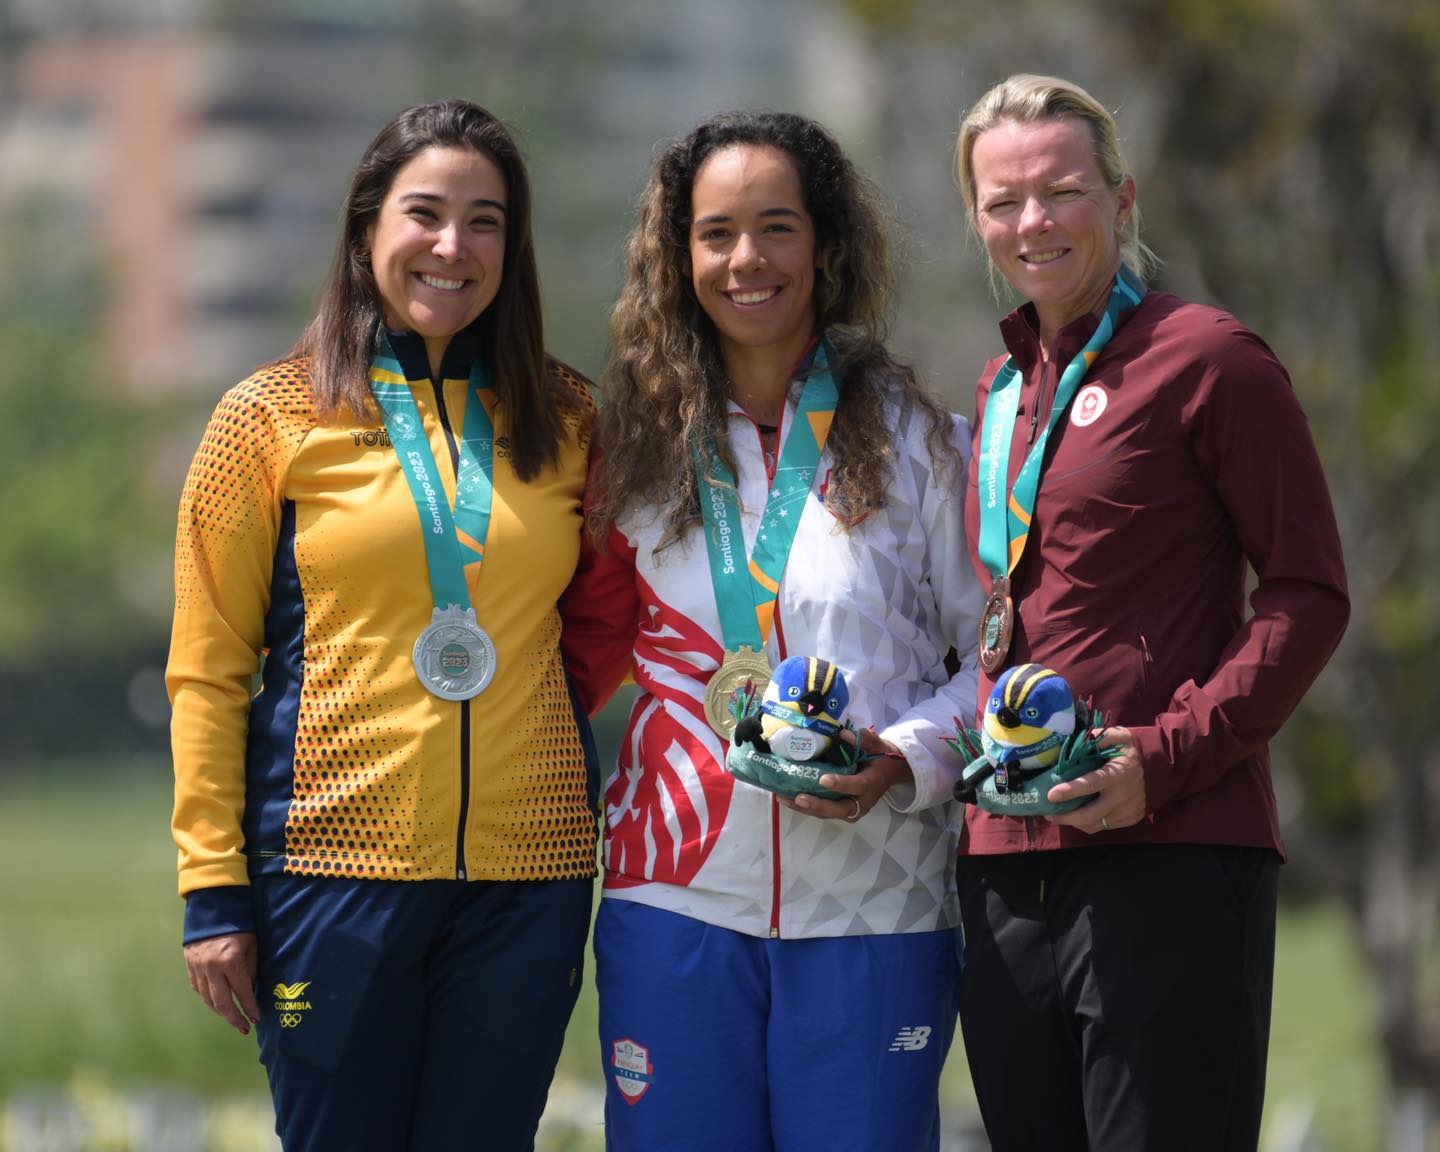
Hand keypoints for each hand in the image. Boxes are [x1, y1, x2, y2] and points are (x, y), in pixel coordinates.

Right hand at [184, 932, 260, 1035]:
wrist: (212, 907)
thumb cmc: (240, 924)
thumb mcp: (252, 944)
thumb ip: (252, 969)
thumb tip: (251, 991)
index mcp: (230, 960)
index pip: (241, 991)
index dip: (249, 1007)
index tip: (256, 1019)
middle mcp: (211, 967)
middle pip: (221, 1002)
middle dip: (233, 1017)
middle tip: (244, 1028)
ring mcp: (197, 967)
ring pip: (207, 998)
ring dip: (220, 1012)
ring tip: (233, 1019)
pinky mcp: (189, 966)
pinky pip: (198, 989)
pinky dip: (208, 999)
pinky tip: (217, 1004)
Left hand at [783, 728, 911, 823]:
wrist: (890, 772)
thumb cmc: (882, 757)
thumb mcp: (879, 744)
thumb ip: (865, 739)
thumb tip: (843, 734)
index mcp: (872, 783)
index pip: (856, 785)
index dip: (841, 784)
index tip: (823, 779)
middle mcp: (862, 801)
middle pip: (839, 808)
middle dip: (818, 805)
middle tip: (799, 798)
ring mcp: (852, 808)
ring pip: (828, 813)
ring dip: (805, 808)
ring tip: (784, 798)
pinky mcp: (842, 809)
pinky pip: (823, 811)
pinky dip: (805, 807)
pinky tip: (787, 799)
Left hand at [1044, 726, 1146, 833]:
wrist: (1159, 768)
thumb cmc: (1130, 751)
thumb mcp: (1119, 736)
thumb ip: (1100, 737)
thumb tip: (1079, 739)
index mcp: (1118, 772)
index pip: (1092, 783)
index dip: (1071, 790)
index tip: (1051, 795)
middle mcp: (1123, 795)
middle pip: (1090, 814)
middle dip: (1066, 816)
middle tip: (1047, 813)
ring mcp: (1128, 810)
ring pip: (1095, 824)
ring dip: (1073, 823)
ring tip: (1058, 816)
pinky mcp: (1130, 819)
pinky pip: (1104, 827)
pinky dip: (1088, 824)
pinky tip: (1077, 816)